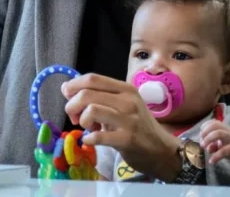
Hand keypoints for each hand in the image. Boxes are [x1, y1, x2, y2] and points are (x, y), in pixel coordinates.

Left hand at [61, 73, 181, 180]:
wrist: (162, 150)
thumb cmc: (138, 126)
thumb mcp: (122, 105)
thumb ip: (99, 96)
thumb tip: (66, 88)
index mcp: (125, 89)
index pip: (92, 78)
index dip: (74, 85)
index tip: (66, 94)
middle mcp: (128, 101)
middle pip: (87, 94)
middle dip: (72, 105)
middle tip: (74, 117)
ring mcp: (129, 120)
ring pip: (91, 110)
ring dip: (82, 120)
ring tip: (86, 128)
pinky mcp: (127, 139)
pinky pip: (98, 136)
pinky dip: (88, 138)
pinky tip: (90, 140)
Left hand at [199, 120, 229, 166]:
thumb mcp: (221, 145)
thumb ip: (213, 144)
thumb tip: (206, 147)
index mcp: (225, 128)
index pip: (214, 122)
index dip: (205, 127)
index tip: (201, 136)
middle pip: (216, 125)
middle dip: (205, 133)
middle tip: (201, 143)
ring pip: (220, 134)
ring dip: (209, 140)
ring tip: (205, 149)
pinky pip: (225, 150)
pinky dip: (216, 156)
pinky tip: (212, 161)